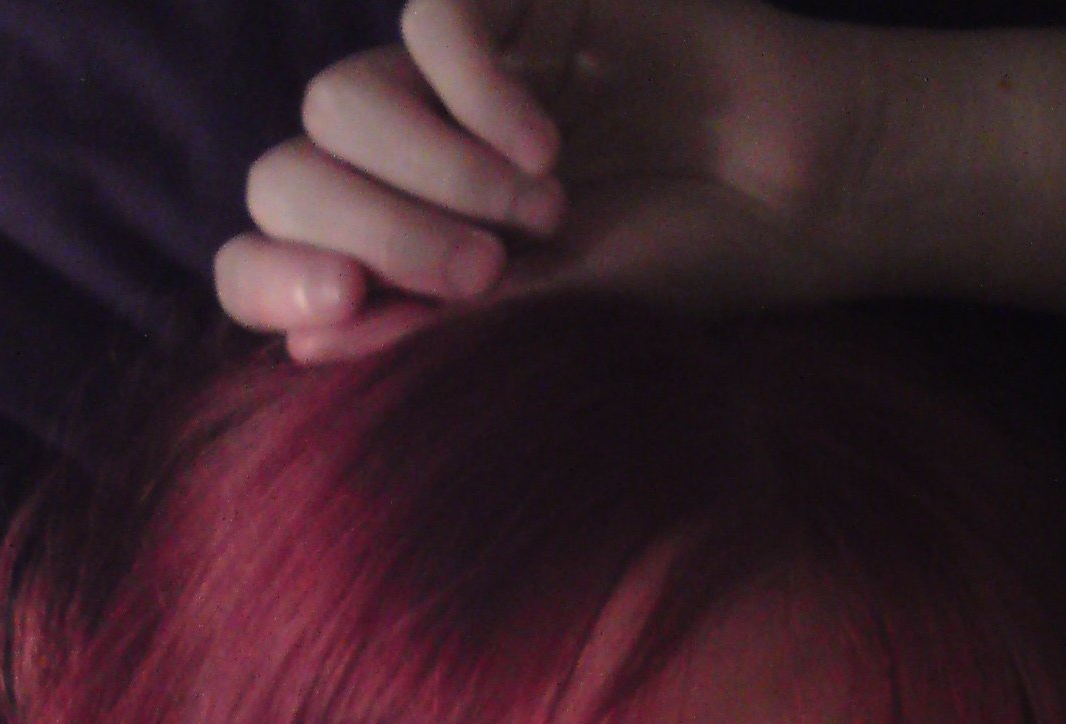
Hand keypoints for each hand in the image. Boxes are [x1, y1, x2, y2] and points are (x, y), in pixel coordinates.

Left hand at [215, 0, 868, 361]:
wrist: (794, 197)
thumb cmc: (680, 269)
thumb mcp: (549, 320)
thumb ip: (433, 329)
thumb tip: (300, 348)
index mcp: (408, 247)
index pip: (280, 249)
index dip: (271, 277)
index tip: (334, 311)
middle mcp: (413, 160)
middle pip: (292, 172)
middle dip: (370, 231)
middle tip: (479, 276)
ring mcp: (455, 80)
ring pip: (341, 99)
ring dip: (428, 170)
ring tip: (540, 214)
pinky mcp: (514, 2)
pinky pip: (430, 24)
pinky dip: (472, 93)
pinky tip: (547, 146)